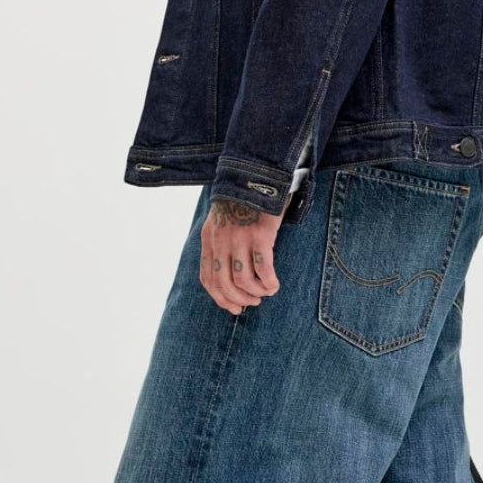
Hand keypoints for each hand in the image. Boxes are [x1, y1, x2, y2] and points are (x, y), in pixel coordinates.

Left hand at [200, 198, 286, 314]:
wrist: (256, 173)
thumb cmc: (242, 200)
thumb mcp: (220, 220)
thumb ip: (220, 243)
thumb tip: (230, 274)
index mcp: (209, 239)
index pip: (208, 279)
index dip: (220, 299)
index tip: (234, 308)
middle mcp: (221, 241)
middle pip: (224, 284)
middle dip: (239, 300)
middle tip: (253, 302)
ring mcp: (239, 238)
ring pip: (243, 281)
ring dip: (256, 293)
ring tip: (266, 292)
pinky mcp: (259, 235)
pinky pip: (263, 269)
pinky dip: (269, 283)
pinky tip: (274, 285)